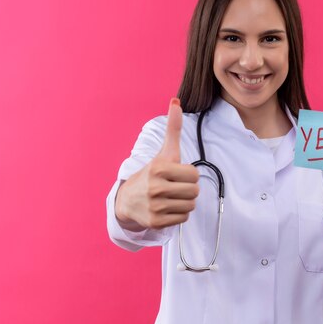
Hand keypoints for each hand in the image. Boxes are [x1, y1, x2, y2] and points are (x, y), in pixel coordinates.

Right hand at [115, 98, 199, 228]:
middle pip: (195, 192)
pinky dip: (178, 215)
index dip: (189, 174)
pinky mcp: (156, 222)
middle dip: (188, 189)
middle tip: (175, 187)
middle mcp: (156, 188)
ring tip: (171, 197)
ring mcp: (155, 206)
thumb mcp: (164, 152)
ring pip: (190, 206)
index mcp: (159, 168)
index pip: (194, 175)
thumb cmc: (152, 173)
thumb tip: (176, 101)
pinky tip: (167, 208)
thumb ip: (173, 128)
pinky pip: (183, 219)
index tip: (177, 174)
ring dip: (184, 202)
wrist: (127, 200)